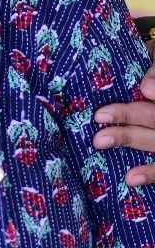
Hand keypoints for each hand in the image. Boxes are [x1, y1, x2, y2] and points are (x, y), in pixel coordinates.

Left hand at [93, 37, 154, 185]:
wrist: (152, 101)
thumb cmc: (152, 78)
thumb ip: (154, 69)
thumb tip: (147, 88)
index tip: (144, 89)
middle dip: (130, 115)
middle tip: (99, 115)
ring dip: (130, 139)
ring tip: (99, 140)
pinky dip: (150, 173)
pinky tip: (130, 178)